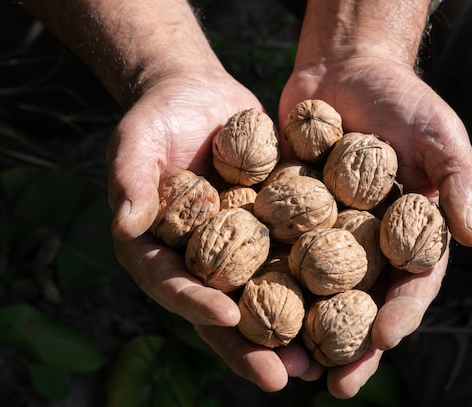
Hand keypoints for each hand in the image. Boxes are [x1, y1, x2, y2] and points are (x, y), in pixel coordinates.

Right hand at [105, 71, 322, 390]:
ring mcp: (238, 248)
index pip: (173, 286)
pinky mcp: (271, 228)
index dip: (198, 305)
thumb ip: (129, 179)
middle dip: (251, 345)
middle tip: (284, 376)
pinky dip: (316, 284)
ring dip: (290, 331)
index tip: (228, 320)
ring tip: (321, 362)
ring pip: (264, 296)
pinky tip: (348, 303)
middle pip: (224, 309)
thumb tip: (123, 222)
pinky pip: (292, 258)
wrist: (198, 95)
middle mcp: (199, 259)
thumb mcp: (136, 141)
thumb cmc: (157, 117)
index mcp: (159, 250)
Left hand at [278, 56, 471, 397]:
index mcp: (409, 232)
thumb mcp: (441, 132)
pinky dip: (262, 279)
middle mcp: (366, 240)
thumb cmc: (402, 97)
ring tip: (284, 364)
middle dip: (347, 344)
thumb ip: (459, 181)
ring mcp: (324, 230)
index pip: (410, 284)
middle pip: (359, 302)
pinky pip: (275, 248)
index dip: (400, 315)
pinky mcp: (286, 211)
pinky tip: (244, 308)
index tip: (384, 341)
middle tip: (333, 385)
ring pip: (312, 289)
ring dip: (300, 328)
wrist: (345, 64)